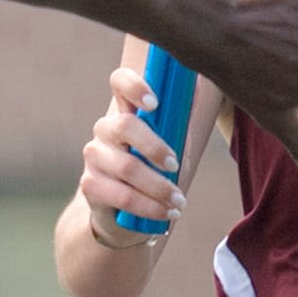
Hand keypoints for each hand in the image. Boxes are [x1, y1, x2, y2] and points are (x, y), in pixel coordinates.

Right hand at [78, 69, 181, 240]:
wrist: (125, 214)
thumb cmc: (154, 171)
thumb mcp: (171, 144)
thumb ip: (180, 122)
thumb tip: (207, 87)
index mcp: (125, 111)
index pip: (120, 82)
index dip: (134, 86)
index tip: (155, 103)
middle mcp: (105, 130)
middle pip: (124, 126)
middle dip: (155, 147)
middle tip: (176, 165)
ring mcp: (94, 157)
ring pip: (127, 167)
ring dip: (159, 186)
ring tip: (179, 200)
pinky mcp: (90, 186)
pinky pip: (123, 196)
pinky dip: (150, 207)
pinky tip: (167, 213)